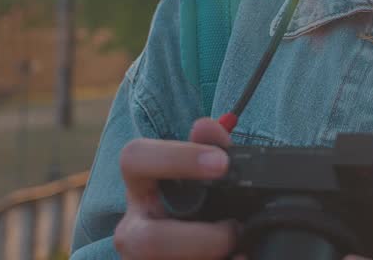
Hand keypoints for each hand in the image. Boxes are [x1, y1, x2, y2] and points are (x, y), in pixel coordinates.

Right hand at [113, 117, 237, 258]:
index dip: (176, 158)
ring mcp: (138, 259)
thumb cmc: (198, 202)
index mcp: (141, 187)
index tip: (222, 163)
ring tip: (240, 251)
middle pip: (145, 241)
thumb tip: (206, 126)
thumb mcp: (203, 175)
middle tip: (233, 230)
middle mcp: (132, 227)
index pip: (135, 158)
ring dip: (207, 258)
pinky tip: (238, 259)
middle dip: (198, 240)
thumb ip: (210, 148)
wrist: (191, 242)